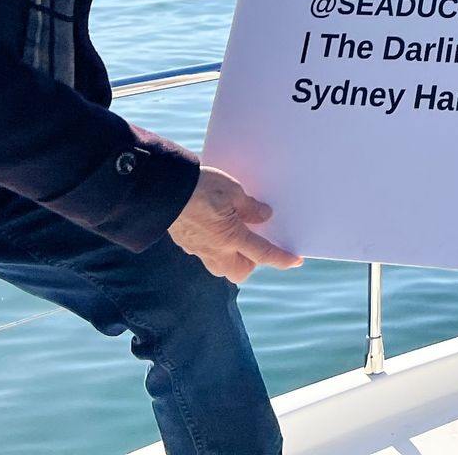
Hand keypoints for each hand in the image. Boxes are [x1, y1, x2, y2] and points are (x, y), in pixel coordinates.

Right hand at [166, 166, 302, 281]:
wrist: (161, 190)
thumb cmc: (200, 187)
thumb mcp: (232, 190)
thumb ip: (250, 206)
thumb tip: (264, 216)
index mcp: (231, 237)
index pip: (263, 254)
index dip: (281, 258)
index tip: (296, 261)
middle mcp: (215, 250)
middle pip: (239, 271)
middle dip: (250, 262)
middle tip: (254, 241)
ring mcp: (198, 250)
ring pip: (221, 267)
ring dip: (232, 257)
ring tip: (234, 234)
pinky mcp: (185, 245)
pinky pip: (206, 255)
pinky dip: (215, 248)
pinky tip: (215, 229)